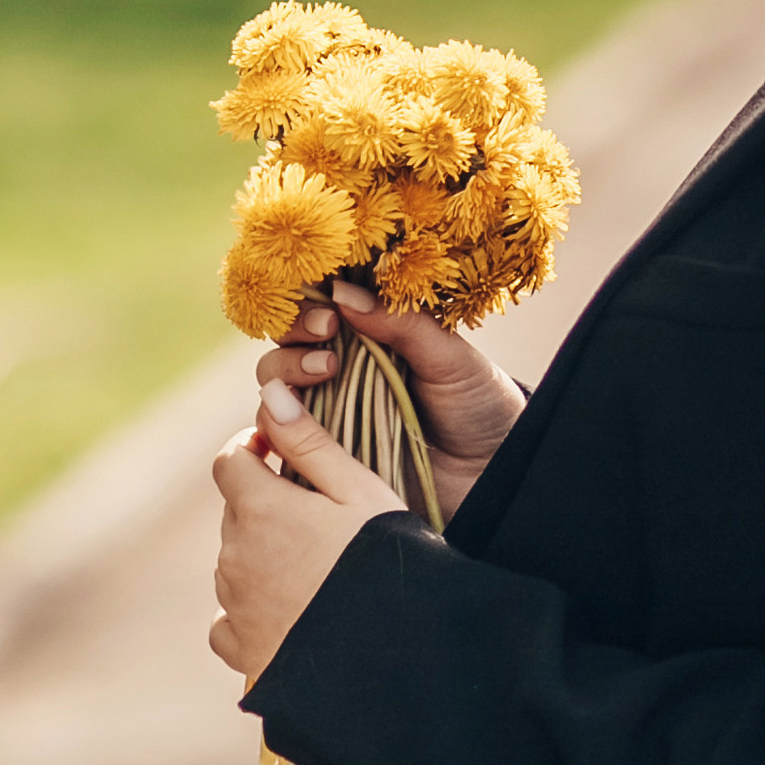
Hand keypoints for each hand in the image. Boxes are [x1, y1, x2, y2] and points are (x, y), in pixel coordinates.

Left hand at [208, 388, 405, 683]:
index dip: (255, 448)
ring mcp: (234, 607)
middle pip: (235, 511)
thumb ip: (310, 441)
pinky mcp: (242, 650)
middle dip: (266, 502)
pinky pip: (230, 618)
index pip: (229, 461)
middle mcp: (235, 557)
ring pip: (234, 561)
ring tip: (317, 564)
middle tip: (321, 513)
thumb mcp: (360, 492)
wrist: (392, 657)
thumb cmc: (384, 563)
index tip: (284, 453)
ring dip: (261, 552)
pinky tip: (290, 609)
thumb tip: (270, 393)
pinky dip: (250, 607)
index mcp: (261, 510)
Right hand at [256, 274, 529, 516]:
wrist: (489, 473)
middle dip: (297, 326)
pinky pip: (279, 430)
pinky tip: (295, 415)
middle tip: (328, 331)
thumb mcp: (450, 358)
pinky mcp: (320, 448)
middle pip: (288, 335)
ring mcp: (328, 406)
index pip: (325, 301)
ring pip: (275, 378)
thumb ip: (403, 324)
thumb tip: (343, 292)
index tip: (332, 301)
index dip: (315, 294)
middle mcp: (343, 364)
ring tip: (326, 370)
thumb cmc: (477, 404)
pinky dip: (274, 418)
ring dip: (287, 366)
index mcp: (374, 331)